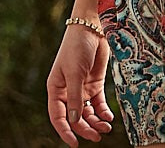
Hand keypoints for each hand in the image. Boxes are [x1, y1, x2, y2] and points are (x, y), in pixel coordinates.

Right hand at [45, 22, 113, 144]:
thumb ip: (76, 97)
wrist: (92, 28)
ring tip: (106, 128)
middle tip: (98, 137)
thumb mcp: (75, 72)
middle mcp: (67, 91)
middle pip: (75, 117)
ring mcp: (81, 89)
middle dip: (85, 129)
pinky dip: (103, 112)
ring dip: (96, 122)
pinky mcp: (95, 84)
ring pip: (87, 113)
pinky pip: (98, 104)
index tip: (74, 144)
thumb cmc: (77, 47)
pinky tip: (108, 117)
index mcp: (56, 89)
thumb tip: (75, 121)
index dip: (65, 131)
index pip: (58, 116)